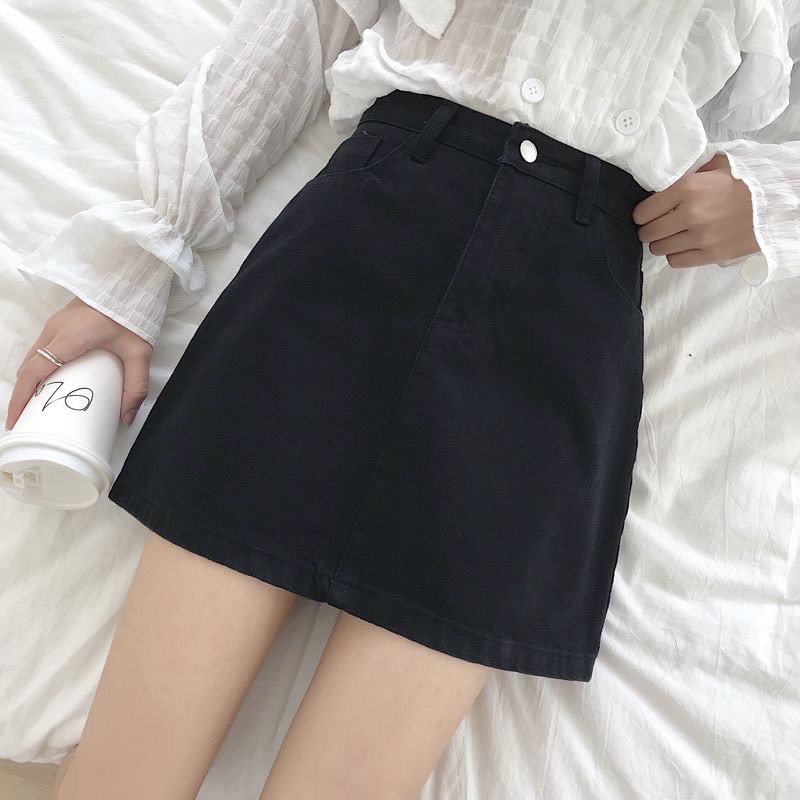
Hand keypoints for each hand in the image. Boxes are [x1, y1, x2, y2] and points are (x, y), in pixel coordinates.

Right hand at [5, 297, 152, 430]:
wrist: (130, 283)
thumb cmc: (134, 316)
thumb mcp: (140, 353)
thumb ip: (135, 386)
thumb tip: (126, 418)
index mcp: (70, 337)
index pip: (34, 372)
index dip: (21, 398)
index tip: (14, 420)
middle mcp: (55, 329)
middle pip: (28, 366)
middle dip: (21, 394)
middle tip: (25, 419)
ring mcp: (55, 323)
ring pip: (32, 357)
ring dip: (28, 381)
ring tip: (35, 404)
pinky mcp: (60, 321)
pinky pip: (40, 348)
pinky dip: (37, 367)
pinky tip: (49, 381)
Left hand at [632, 152, 760, 268]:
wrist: (777, 203)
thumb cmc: (748, 182)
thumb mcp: (719, 166)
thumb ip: (691, 171)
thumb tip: (668, 180)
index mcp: (688, 188)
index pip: (644, 211)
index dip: (641, 214)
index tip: (646, 214)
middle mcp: (690, 214)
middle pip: (648, 233)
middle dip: (648, 230)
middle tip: (656, 226)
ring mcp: (700, 237)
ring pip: (659, 249)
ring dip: (661, 243)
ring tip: (671, 236)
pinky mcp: (710, 255)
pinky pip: (676, 261)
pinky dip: (675, 255)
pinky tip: (683, 246)